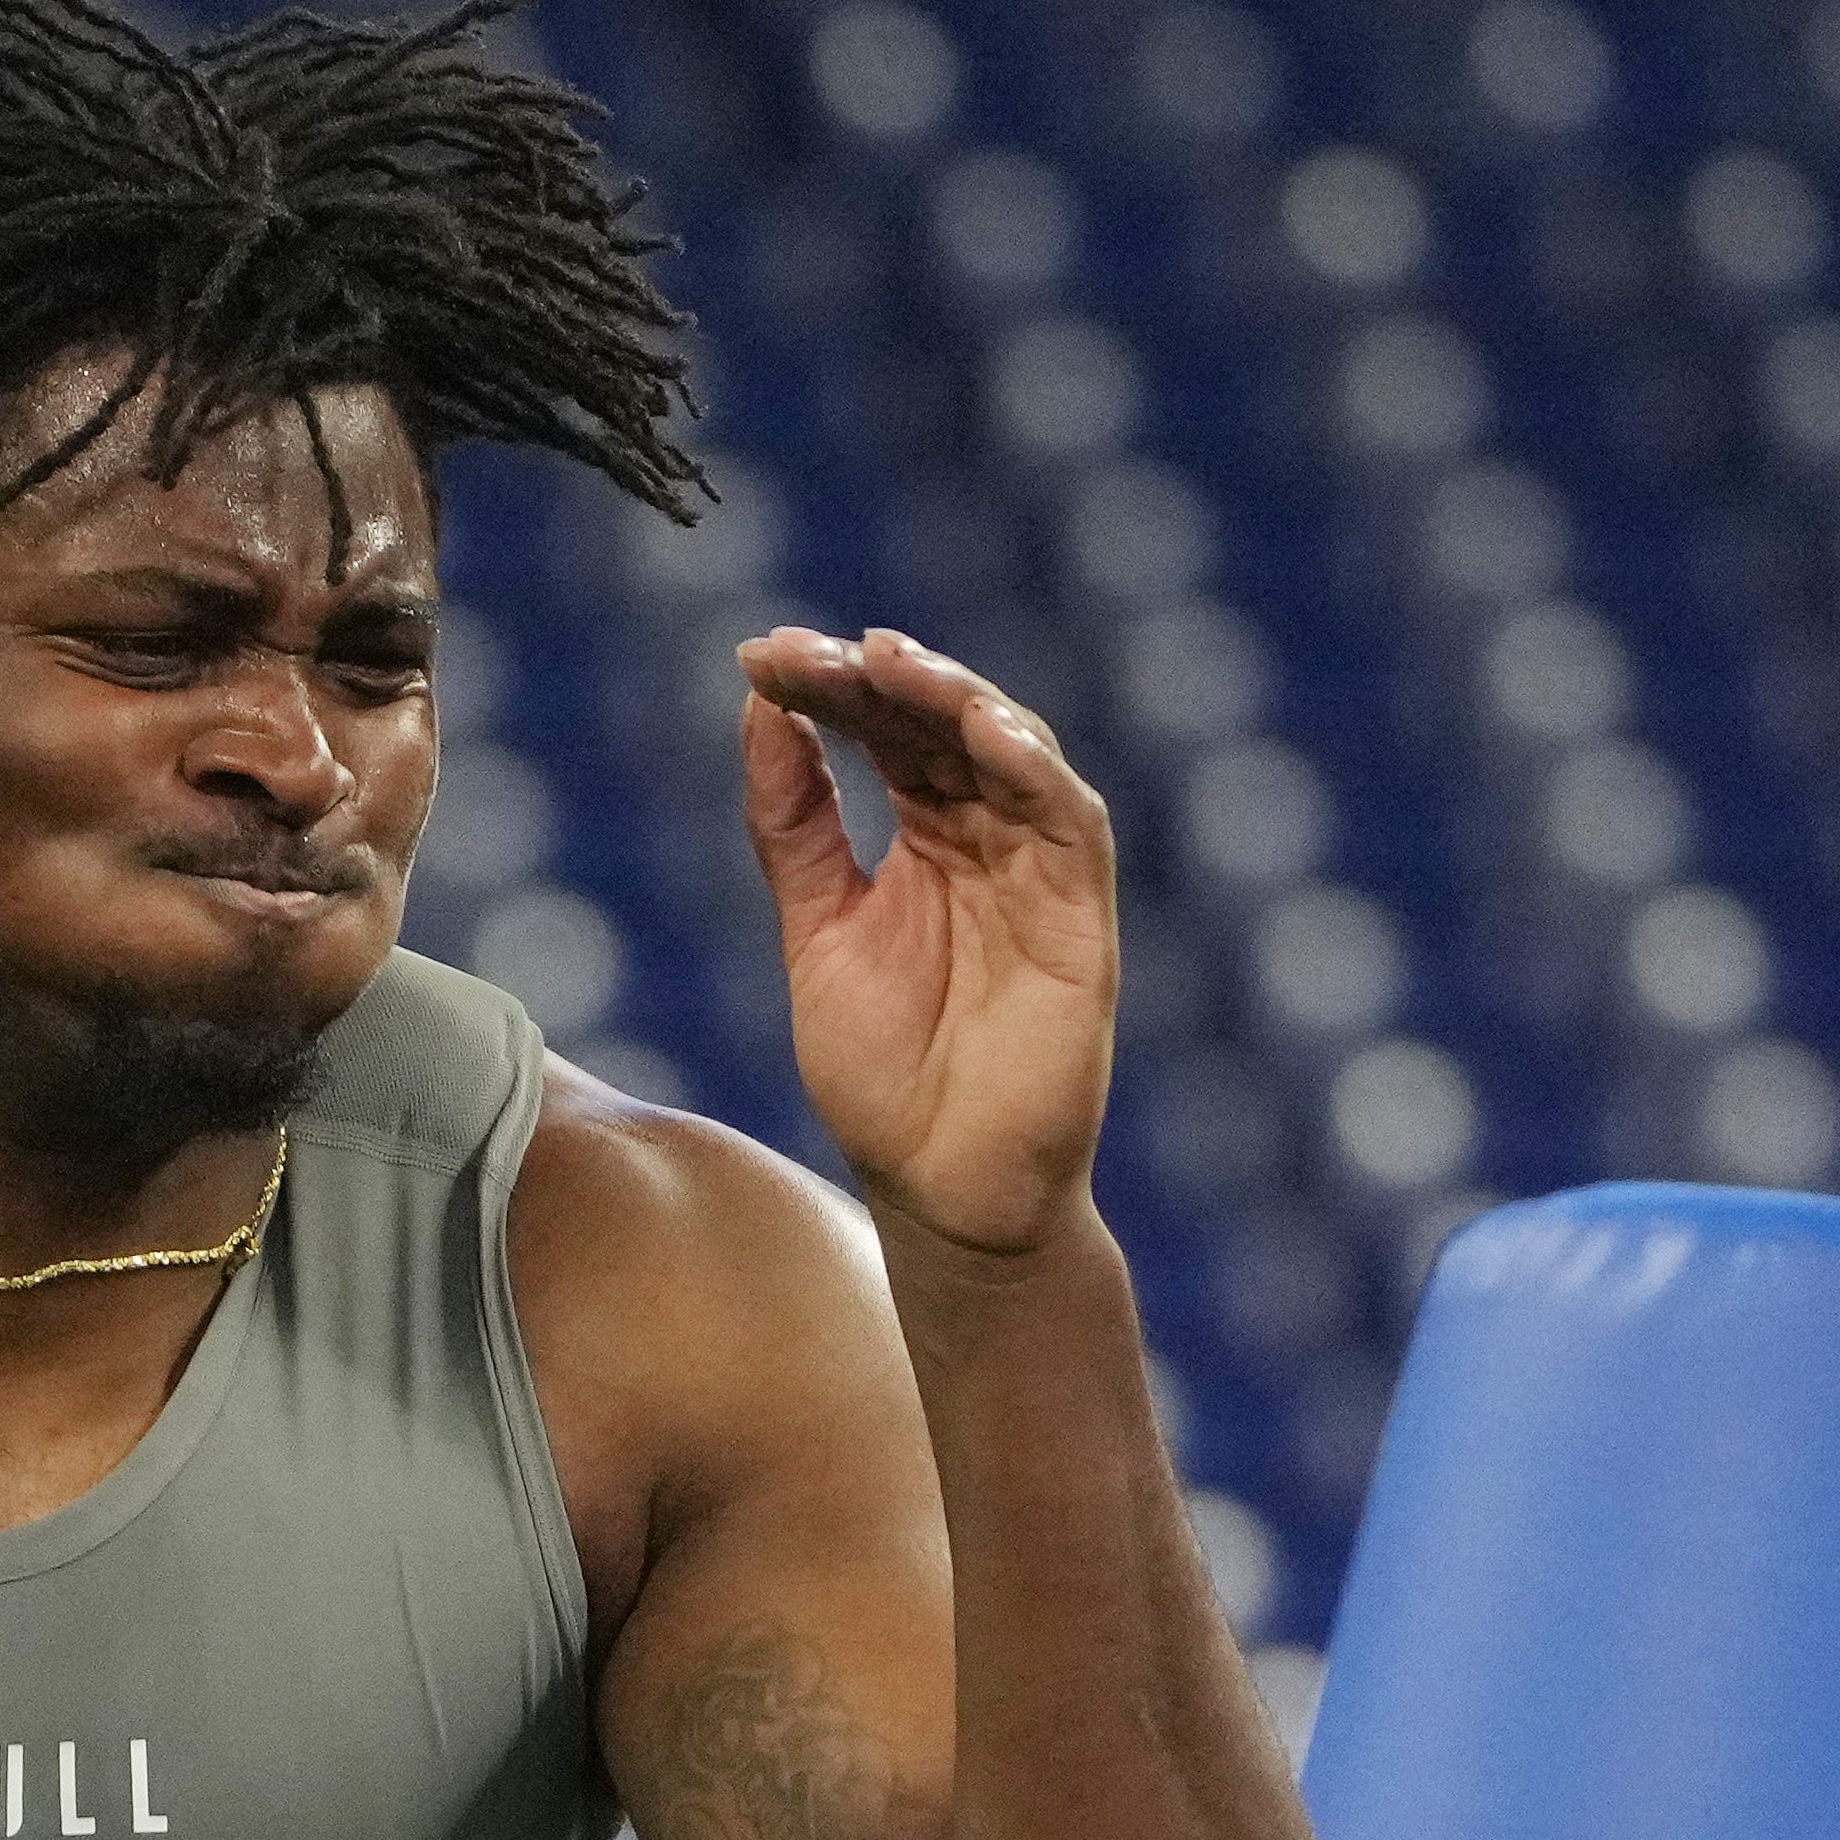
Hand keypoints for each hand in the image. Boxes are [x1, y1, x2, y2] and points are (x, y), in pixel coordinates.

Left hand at [734, 625, 1117, 1266]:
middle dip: (880, 678)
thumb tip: (759, 710)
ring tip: (892, 663)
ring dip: (957, 699)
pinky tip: (983, 729)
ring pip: (1012, 753)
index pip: (884, 732)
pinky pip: (1071, 823)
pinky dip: (1034, 769)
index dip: (829, 687)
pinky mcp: (1081, 917)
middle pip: (943, 726)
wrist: (941, 1187)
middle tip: (814, 652)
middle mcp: (987, 841)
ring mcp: (1037, 874)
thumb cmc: (885, 1075)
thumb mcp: (816, 932)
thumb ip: (794, 827)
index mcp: (925, 839)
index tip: (761, 655)